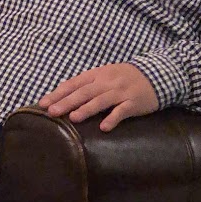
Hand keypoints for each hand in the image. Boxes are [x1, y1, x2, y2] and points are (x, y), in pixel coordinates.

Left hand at [36, 62, 162, 129]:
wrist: (157, 74)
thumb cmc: (125, 77)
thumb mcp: (105, 75)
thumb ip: (86, 84)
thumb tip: (62, 95)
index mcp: (97, 74)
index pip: (73, 84)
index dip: (58, 93)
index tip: (43, 104)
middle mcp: (107, 82)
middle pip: (84, 92)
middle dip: (66, 102)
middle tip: (51, 112)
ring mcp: (121, 92)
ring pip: (101, 100)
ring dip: (86, 109)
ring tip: (73, 118)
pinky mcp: (134, 102)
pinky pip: (122, 111)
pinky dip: (113, 118)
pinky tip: (104, 127)